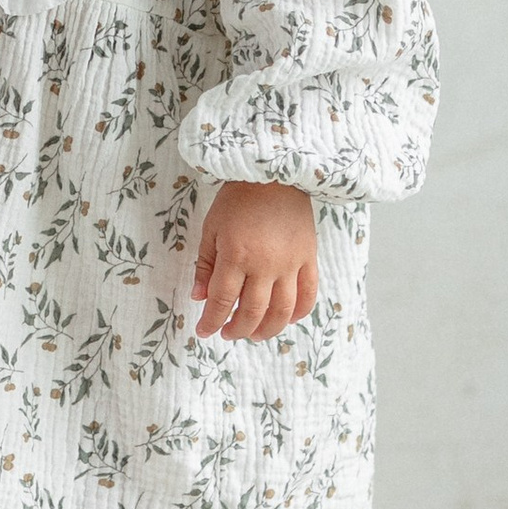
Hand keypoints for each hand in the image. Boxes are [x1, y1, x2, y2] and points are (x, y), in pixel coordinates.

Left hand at [191, 182, 318, 341]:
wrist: (274, 174)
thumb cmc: (237, 199)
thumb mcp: (211, 228)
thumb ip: (205, 265)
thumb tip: (198, 297)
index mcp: (236, 255)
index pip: (222, 301)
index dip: (211, 321)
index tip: (203, 331)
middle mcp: (265, 264)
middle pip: (252, 312)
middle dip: (237, 329)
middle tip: (227, 334)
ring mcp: (290, 263)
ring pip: (281, 311)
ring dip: (267, 330)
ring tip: (254, 334)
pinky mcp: (309, 258)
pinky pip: (308, 295)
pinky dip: (298, 313)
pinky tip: (286, 320)